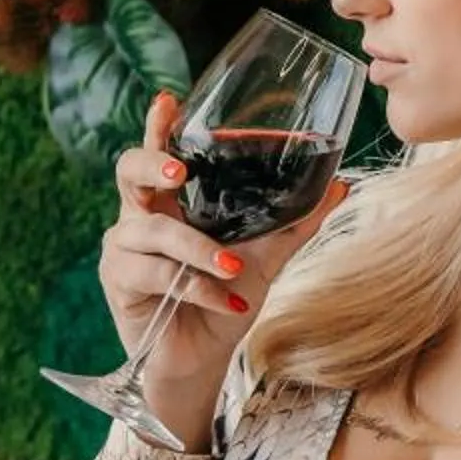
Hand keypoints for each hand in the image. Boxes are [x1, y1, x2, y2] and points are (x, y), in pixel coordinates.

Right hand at [100, 86, 351, 396]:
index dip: (157, 124)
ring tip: (232, 267)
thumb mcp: (266, 257)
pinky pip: (159, 277)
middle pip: (128, 171)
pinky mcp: (120, 284)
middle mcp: (139, 217)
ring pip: (152, 233)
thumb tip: (341, 185)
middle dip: (153, 164)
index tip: (168, 98)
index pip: (157, 152)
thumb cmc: (224, 300)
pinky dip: (199, 290)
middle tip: (181, 170)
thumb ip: (296, 222)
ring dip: (197, 250)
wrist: (204, 361)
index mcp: (170, 202)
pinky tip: (227, 303)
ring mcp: (123, 250)